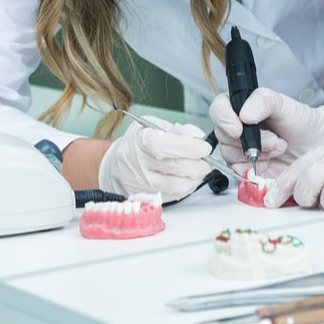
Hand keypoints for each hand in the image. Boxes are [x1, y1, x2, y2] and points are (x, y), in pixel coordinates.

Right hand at [98, 116, 212, 202]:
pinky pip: (175, 195)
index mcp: (140, 142)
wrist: (116, 166)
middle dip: (200, 164)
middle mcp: (140, 164)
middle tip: (207, 160)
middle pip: (176, 167)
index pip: (167, 146)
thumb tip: (197, 137)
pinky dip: (188, 187)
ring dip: (196, 177)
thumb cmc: (136, 144)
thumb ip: (177, 130)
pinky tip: (190, 178)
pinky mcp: (148, 197)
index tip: (204, 147)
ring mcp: (143, 184)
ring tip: (201, 169)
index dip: (190, 147)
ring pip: (178, 184)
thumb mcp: (152, 126)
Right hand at [209, 87, 323, 178]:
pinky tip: (272, 164)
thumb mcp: (285, 104)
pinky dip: (256, 170)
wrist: (319, 146)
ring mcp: (241, 150)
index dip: (224, 119)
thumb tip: (244, 114)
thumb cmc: (302, 122)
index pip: (219, 109)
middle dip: (250, 141)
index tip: (239, 128)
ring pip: (231, 156)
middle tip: (274, 141)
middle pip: (223, 136)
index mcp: (241, 107)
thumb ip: (264, 101)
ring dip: (257, 155)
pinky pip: (240, 173)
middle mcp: (237, 129)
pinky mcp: (248, 170)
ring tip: (279, 148)